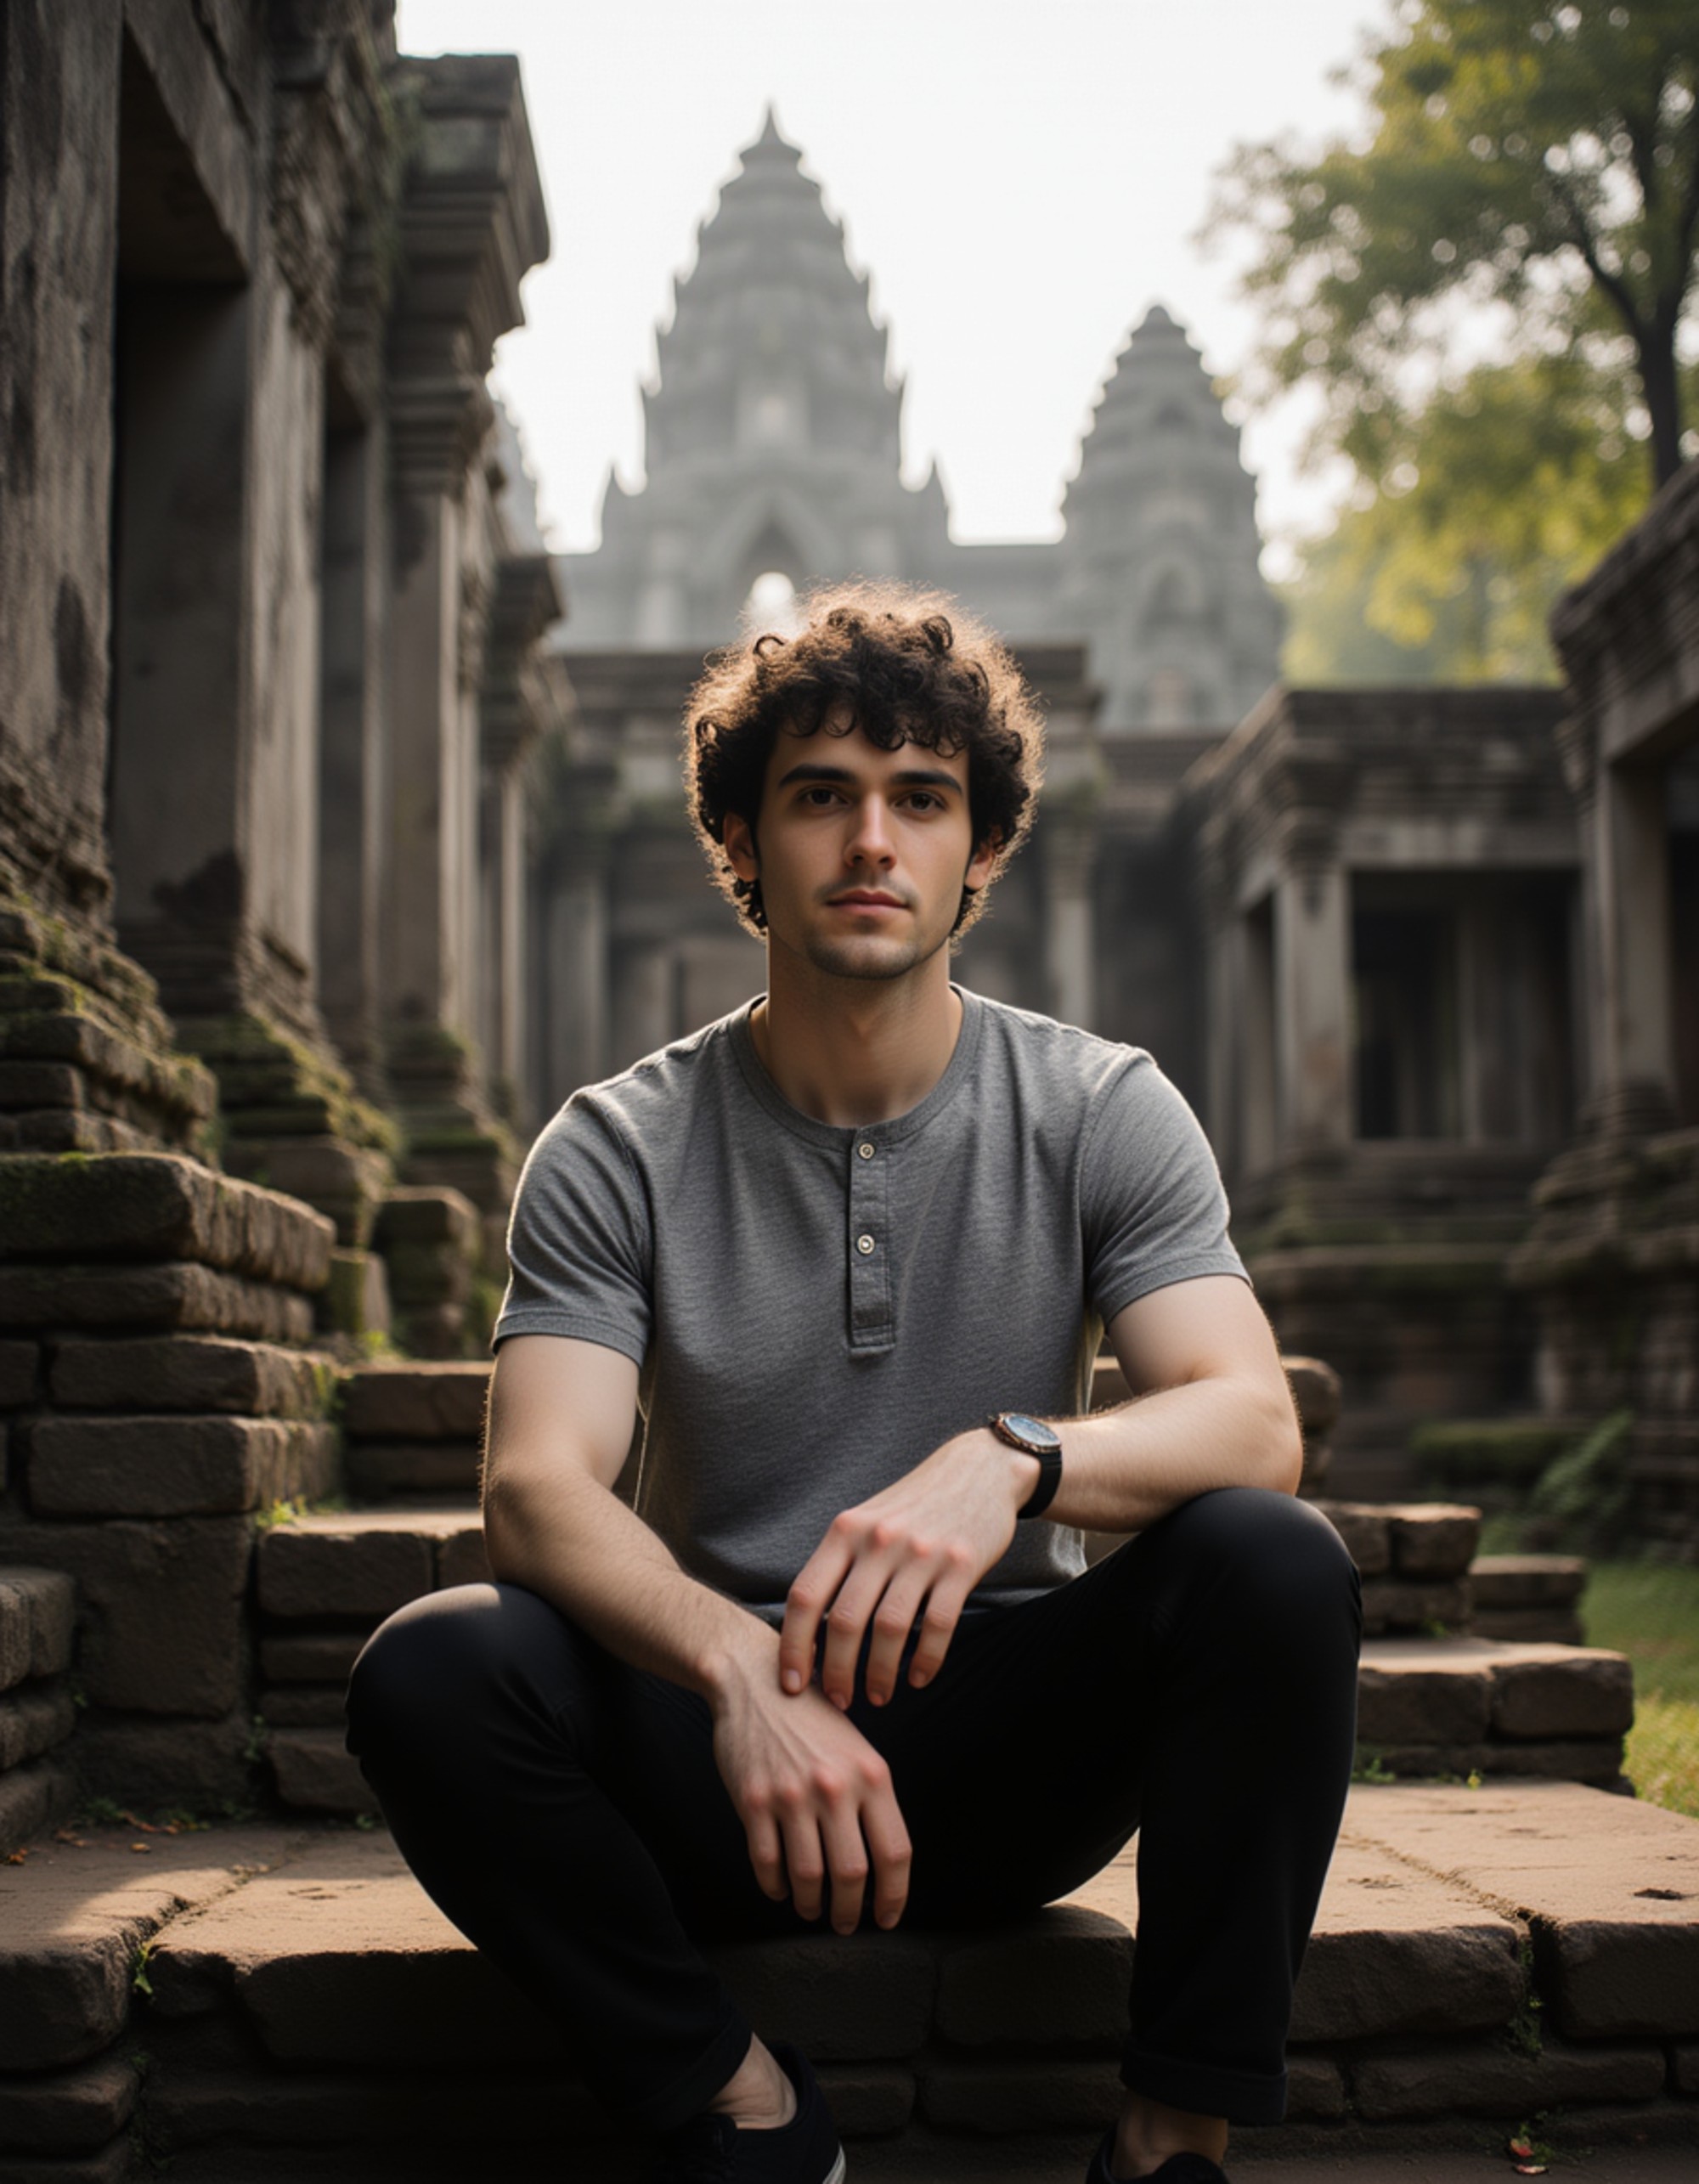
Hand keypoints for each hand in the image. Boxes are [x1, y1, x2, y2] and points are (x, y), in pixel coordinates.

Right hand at [711, 1639, 911, 1932]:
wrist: (755, 1681)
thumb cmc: (812, 1718)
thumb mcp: (857, 1749)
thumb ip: (871, 1799)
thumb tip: (880, 1865)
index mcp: (871, 1774)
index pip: (895, 1852)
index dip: (894, 1895)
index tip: (887, 1917)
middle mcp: (835, 1787)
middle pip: (852, 1874)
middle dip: (850, 1911)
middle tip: (846, 1923)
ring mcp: (791, 1795)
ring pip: (808, 1877)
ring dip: (812, 1905)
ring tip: (813, 1909)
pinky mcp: (752, 1801)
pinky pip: (767, 1864)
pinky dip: (776, 1887)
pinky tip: (782, 1888)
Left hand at [779, 1429, 1035, 1709]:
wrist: (978, 1470)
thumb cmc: (912, 1508)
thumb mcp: (864, 1522)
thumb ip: (838, 1566)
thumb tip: (807, 1633)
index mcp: (845, 1531)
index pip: (806, 1596)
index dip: (793, 1646)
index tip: (791, 1684)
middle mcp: (878, 1540)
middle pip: (846, 1621)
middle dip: (837, 1672)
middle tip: (839, 1701)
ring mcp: (921, 1552)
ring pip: (890, 1629)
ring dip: (880, 1674)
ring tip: (877, 1697)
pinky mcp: (961, 1564)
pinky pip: (938, 1625)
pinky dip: (926, 1660)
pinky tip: (918, 1678)